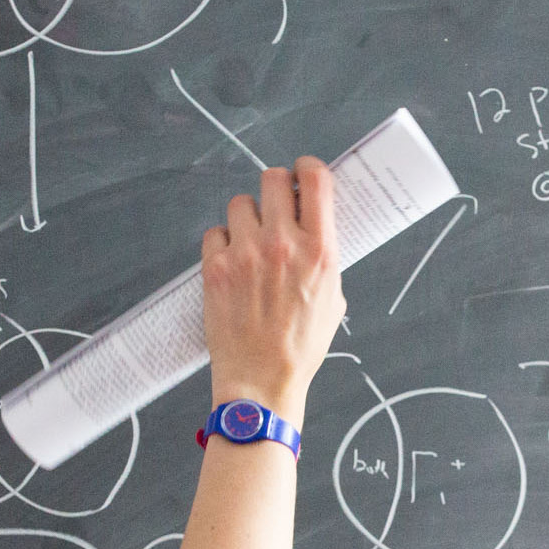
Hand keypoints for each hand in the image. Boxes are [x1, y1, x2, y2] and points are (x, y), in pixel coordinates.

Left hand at [201, 157, 343, 425]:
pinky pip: (215, 232)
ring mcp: (246, 254)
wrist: (261, 380)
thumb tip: (315, 226)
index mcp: (320, 250)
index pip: (315, 179)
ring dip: (246, 217)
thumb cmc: (300, 346)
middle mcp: (283, 244)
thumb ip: (323, 257)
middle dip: (275, 188)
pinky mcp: (216, 268)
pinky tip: (231, 264)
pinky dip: (222, 243)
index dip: (306, 168)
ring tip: (251, 243)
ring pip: (240, 203)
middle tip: (275, 207)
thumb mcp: (333, 298)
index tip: (301, 173)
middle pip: (272, 178)